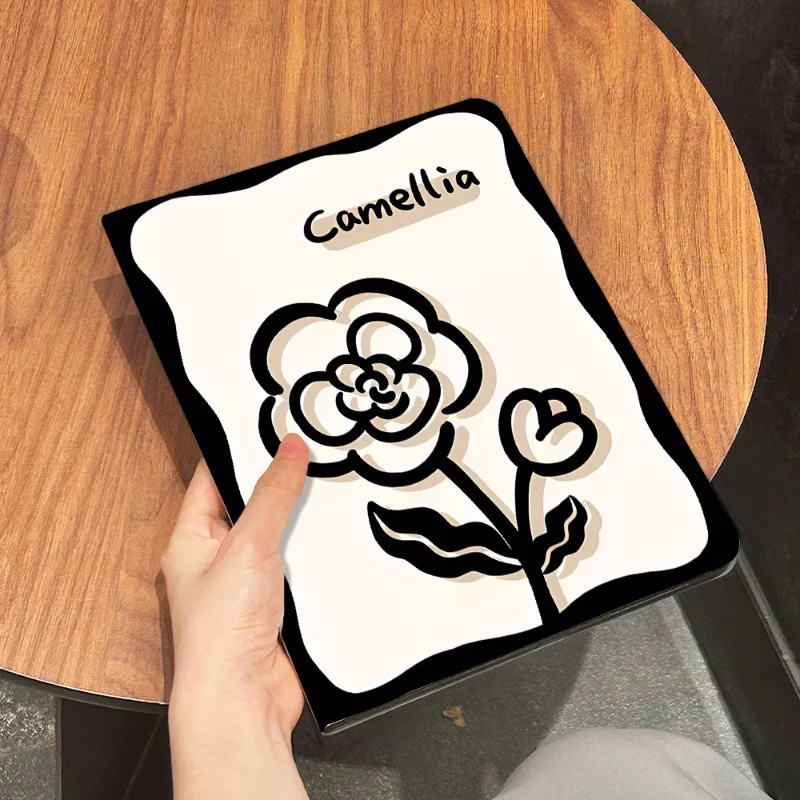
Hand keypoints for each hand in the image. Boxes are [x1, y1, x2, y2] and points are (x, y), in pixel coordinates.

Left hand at [162, 434, 309, 799]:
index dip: (236, 451)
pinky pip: (294, 565)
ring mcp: (246, 583)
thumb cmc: (219, 633)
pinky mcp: (274, 604)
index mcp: (190, 540)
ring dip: (295, 522)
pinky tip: (327, 540)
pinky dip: (310, 553)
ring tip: (320, 491)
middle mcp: (215, 560)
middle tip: (302, 455)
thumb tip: (288, 450)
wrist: (242, 697)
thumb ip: (272, 494)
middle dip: (275, 485)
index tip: (263, 427)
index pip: (211, 479)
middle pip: (248, 506)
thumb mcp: (248, 544)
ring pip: (275, 535)